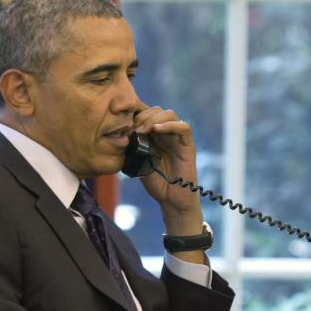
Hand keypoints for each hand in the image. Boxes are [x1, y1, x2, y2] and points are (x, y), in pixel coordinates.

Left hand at [133, 105, 203, 238]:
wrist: (171, 200)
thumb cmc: (156, 183)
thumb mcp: (139, 162)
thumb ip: (134, 148)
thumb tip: (122, 135)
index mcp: (156, 136)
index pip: (148, 114)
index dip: (137, 115)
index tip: (126, 126)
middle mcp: (168, 134)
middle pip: (158, 111)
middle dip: (143, 116)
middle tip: (134, 128)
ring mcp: (178, 139)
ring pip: (170, 115)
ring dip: (154, 119)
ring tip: (143, 130)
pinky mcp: (188, 146)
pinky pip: (184, 128)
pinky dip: (170, 125)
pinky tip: (157, 130)